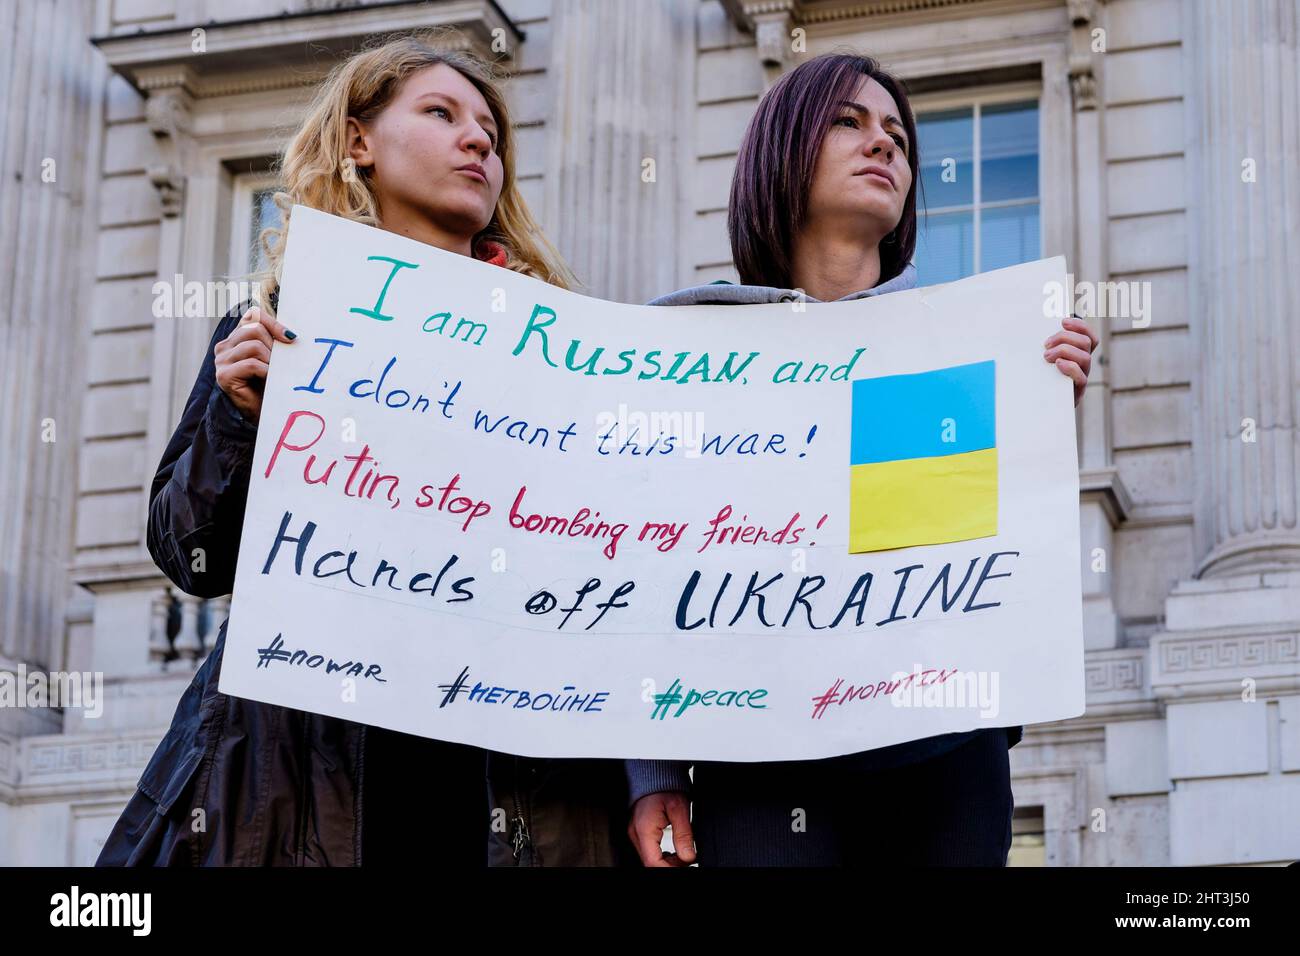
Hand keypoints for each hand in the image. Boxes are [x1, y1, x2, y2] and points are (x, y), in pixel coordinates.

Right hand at [214, 305, 295, 424]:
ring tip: (274, 373)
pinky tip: (269, 379)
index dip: (273, 323)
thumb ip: (275, 342)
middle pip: (254, 329)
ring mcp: (221, 360)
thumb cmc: (269, 384)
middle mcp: (225, 346)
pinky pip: (251, 364)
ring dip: (270, 360)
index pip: (253, 316)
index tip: (291, 338)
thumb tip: (291, 334)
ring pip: (253, 345)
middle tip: (281, 363)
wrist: (262, 413)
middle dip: (273, 345)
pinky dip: (266, 371)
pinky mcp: (224, 376)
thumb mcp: (273, 357)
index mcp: (236, 338)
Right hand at [628, 791, 695, 866]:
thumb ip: (684, 835)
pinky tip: (675, 852)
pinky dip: (663, 855)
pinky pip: (649, 851)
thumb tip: (689, 857)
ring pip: (650, 858)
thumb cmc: (665, 786)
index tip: (685, 867)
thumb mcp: (680, 809)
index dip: (669, 869)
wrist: (655, 774)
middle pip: (650, 863)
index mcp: (644, 829)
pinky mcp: (639, 831)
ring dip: (667, 862)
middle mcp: (635, 833)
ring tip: (684, 854)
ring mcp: (635, 833)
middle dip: (670, 866)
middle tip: (688, 859)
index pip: (652, 862)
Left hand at [1044, 313, 1097, 407]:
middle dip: (1065, 338)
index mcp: (1077, 353)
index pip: (1088, 336)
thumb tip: (1027, 326)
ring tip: (1046, 356)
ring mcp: (1080, 378)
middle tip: (1046, 344)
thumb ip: (1041, 346)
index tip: (1063, 321)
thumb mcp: (1037, 360)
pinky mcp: (1076, 392)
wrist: (1036, 407)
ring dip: (1065, 351)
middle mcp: (1082, 364)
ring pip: (1085, 358)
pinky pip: (1081, 378)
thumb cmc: (1035, 378)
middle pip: (1086, 343)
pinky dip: (1070, 368)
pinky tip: (1057, 365)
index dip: (1080, 326)